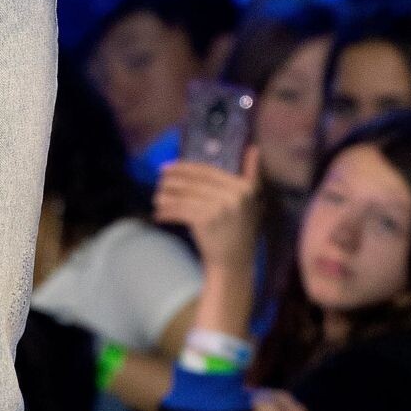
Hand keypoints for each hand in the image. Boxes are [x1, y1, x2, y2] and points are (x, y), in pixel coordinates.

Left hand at [153, 146, 260, 269]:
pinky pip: (180, 210)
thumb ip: (252, 175)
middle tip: (159, 179)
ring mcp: (218, 207)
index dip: (185, 167)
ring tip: (156, 198)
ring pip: (184, 195)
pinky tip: (159, 214)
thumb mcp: (252, 201)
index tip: (169, 166)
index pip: (207, 170)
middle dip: (173, 180)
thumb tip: (253, 147)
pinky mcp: (204, 220)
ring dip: (166, 196)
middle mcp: (232, 195)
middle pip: (194, 182)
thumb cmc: (240, 230)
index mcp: (243, 187)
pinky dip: (167, 212)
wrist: (233, 263)